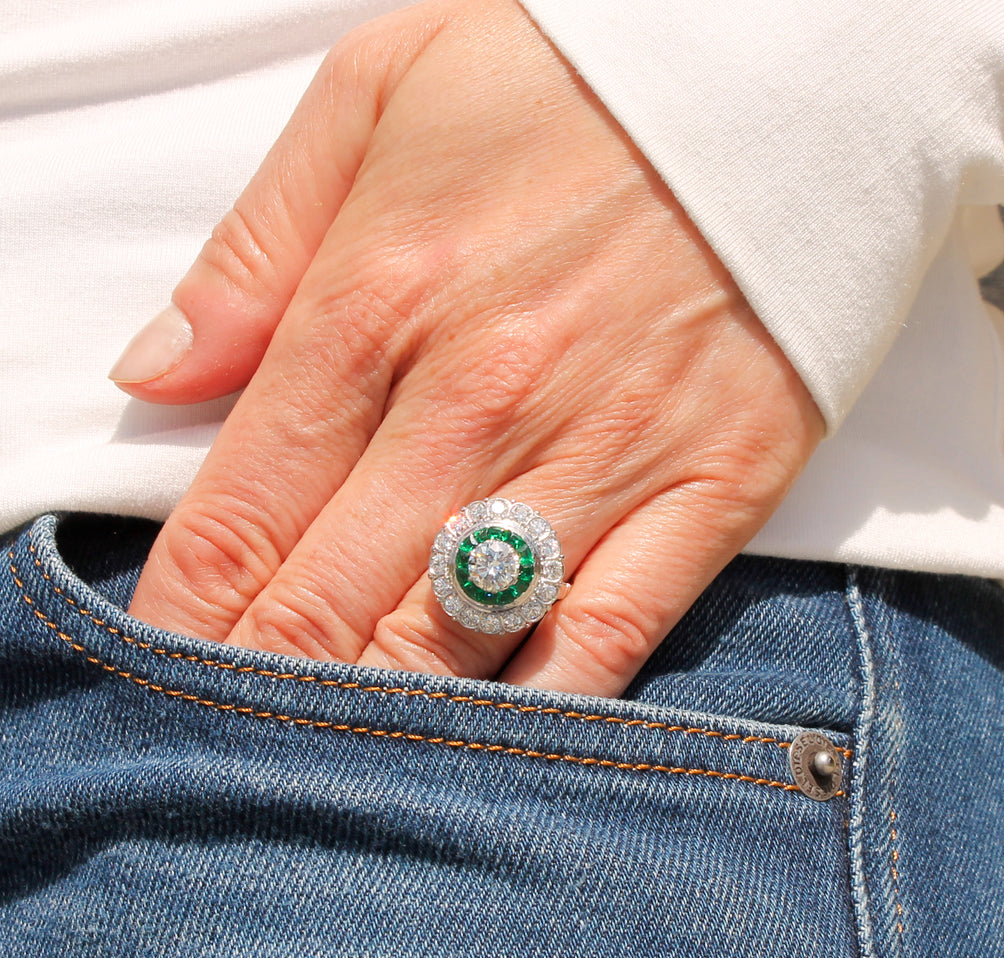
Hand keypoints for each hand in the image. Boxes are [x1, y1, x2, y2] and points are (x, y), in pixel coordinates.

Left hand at [114, 0, 823, 697]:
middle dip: (256, 688)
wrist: (787, 78)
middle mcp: (475, 405)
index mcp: (374, 305)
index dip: (183, 613)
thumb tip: (156, 374)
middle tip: (226, 743)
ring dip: (374, 718)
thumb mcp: (375, 100)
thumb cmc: (573, 79)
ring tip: (326, 773)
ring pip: (451, 642)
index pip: (240, 511)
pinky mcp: (706, 492)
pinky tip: (487, 749)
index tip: (163, 667)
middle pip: (325, 602)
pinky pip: (607, 639)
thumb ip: (256, 253)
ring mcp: (597, 458)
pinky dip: (537, 712)